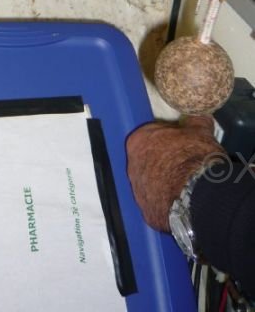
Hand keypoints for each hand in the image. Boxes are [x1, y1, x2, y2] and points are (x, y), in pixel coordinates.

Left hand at [126, 116, 225, 230]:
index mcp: (138, 141)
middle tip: (184, 166)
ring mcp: (137, 192)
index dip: (168, 141)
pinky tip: (183, 203)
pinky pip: (158, 205)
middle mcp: (131, 166)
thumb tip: (197, 117)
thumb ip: (194, 121)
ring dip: (164, 185)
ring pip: (151, 185)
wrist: (199, 193)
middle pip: (147, 161)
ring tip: (186, 187)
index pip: (151, 136)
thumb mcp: (199, 131)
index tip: (181, 145)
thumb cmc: (195, 156)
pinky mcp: (148, 214)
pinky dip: (169, 204)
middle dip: (163, 163)